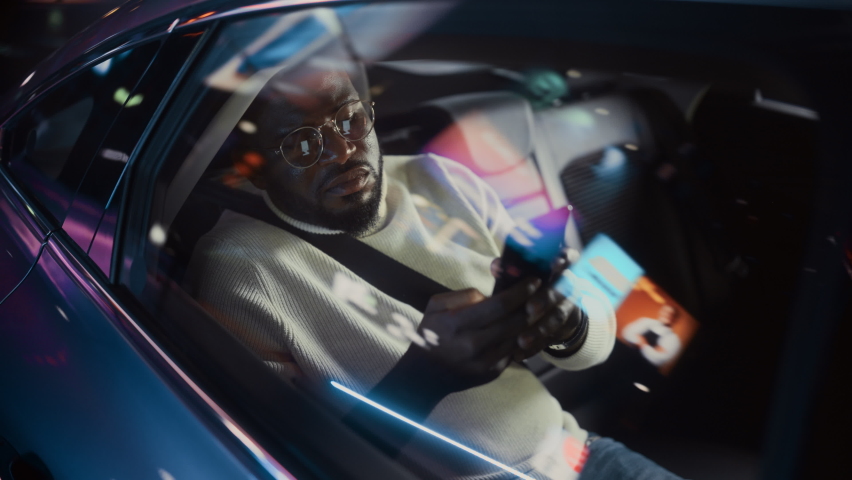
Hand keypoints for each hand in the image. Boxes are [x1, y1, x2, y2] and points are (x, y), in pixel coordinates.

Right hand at [416, 277, 540, 389]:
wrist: (423, 376)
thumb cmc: (430, 334)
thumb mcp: (436, 307)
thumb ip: (463, 296)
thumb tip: (490, 295)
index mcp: (457, 324)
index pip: (498, 305)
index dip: (520, 292)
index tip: (533, 281)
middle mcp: (473, 345)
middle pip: (514, 322)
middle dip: (532, 305)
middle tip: (542, 292)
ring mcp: (484, 363)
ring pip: (519, 337)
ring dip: (531, 322)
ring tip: (538, 307)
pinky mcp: (492, 373)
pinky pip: (514, 351)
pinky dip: (522, 338)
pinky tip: (525, 327)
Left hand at [501, 257, 583, 361]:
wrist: (549, 310)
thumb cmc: (530, 286)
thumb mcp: (524, 275)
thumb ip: (511, 269)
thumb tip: (496, 266)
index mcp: (560, 266)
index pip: (570, 257)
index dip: (565, 258)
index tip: (554, 263)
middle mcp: (568, 285)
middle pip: (561, 289)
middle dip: (545, 299)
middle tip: (530, 309)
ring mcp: (569, 307)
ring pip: (558, 317)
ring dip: (540, 329)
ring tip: (522, 340)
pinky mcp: (565, 328)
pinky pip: (551, 338)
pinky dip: (535, 346)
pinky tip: (519, 354)